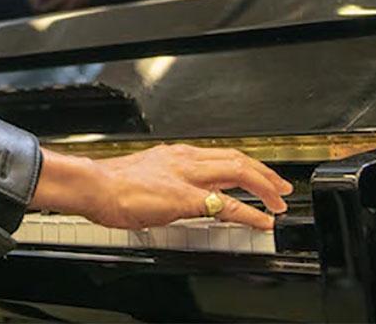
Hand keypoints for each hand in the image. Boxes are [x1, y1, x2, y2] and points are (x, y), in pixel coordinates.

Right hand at [34, 144, 292, 231]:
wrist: (94, 184)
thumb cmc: (111, 184)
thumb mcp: (146, 175)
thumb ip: (167, 181)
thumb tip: (176, 193)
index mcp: (176, 154)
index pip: (221, 155)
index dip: (245, 165)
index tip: (258, 176)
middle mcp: (185, 159)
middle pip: (237, 158)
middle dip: (264, 172)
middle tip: (281, 187)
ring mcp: (187, 176)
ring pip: (238, 172)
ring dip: (264, 186)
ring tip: (279, 201)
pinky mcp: (185, 198)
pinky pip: (226, 204)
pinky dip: (249, 213)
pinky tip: (261, 221)